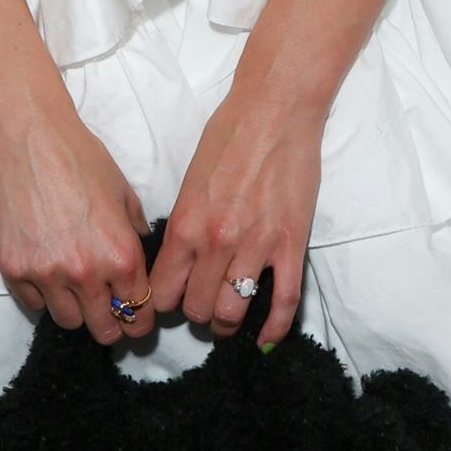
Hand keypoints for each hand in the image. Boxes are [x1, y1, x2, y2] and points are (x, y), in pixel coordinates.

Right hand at [0, 91, 153, 342]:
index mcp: (120, 255)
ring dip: (76, 311)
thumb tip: (140, 252)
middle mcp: (85, 272)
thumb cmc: (79, 158)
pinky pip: (34, 303)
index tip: (137, 321)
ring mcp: (46, 274)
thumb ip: (134, 232)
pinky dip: (43, 296)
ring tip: (76, 292)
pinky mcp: (14, 269)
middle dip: (111, 325)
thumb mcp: (124, 194)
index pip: (139, 312)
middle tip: (108, 316)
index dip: (141, 321)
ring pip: (68, 321)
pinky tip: (47, 274)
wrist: (29, 139)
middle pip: (104, 328)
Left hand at [153, 84, 323, 346]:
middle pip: (196, 308)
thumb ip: (183, 224)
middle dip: (195, 313)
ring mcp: (256, 246)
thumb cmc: (229, 136)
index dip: (160, 305)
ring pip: (234, 310)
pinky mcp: (290, 244)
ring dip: (227, 321)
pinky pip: (284, 301)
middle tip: (199, 305)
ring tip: (227, 317)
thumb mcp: (189, 181)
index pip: (162, 291)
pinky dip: (274, 328)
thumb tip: (177, 260)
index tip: (168, 301)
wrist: (276, 110)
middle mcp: (217, 242)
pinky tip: (266, 340)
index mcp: (185, 224)